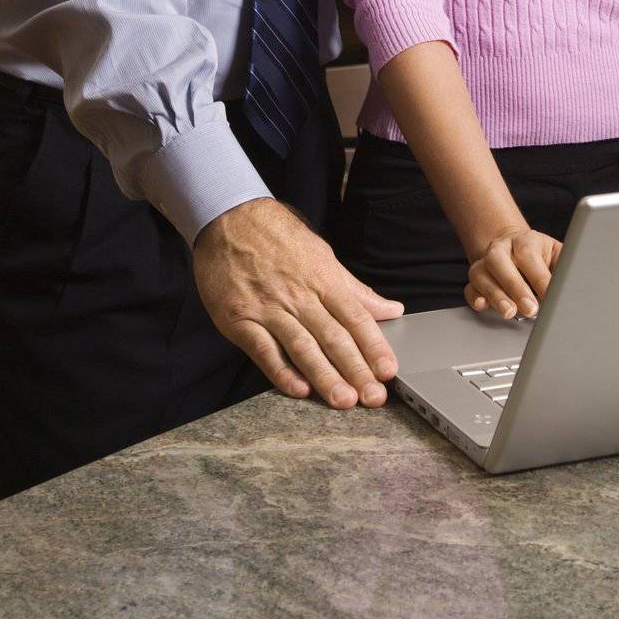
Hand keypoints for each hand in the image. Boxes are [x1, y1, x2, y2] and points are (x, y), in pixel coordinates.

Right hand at [192, 197, 402, 409]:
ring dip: (325, 376)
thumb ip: (354, 288)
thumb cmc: (277, 236)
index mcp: (322, 278)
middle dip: (356, 369)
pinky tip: (298, 389)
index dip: (374, 346)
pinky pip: (264, 349)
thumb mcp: (321, 254)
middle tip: (373, 397)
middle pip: (333, 336)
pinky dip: (281, 371)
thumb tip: (390, 309)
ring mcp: (268, 308)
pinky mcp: (240, 318)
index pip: (355, 317)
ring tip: (343, 400)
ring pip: (302, 347)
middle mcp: (298, 295)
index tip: (388, 371)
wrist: (228, 218)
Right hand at [464, 224, 561, 319]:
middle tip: (531, 309)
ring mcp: (484, 264)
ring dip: (496, 295)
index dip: (540, 279)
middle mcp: (500, 249)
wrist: (514, 247)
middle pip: (500, 262)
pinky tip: (483, 305)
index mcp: (524, 241)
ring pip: (481, 275)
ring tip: (510, 312)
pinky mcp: (474, 280)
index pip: (529, 256)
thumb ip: (565, 267)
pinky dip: (475, 297)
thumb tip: (578, 283)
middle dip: (515, 288)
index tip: (552, 297)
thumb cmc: (539, 256)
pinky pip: (469, 288)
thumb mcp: (556, 255)